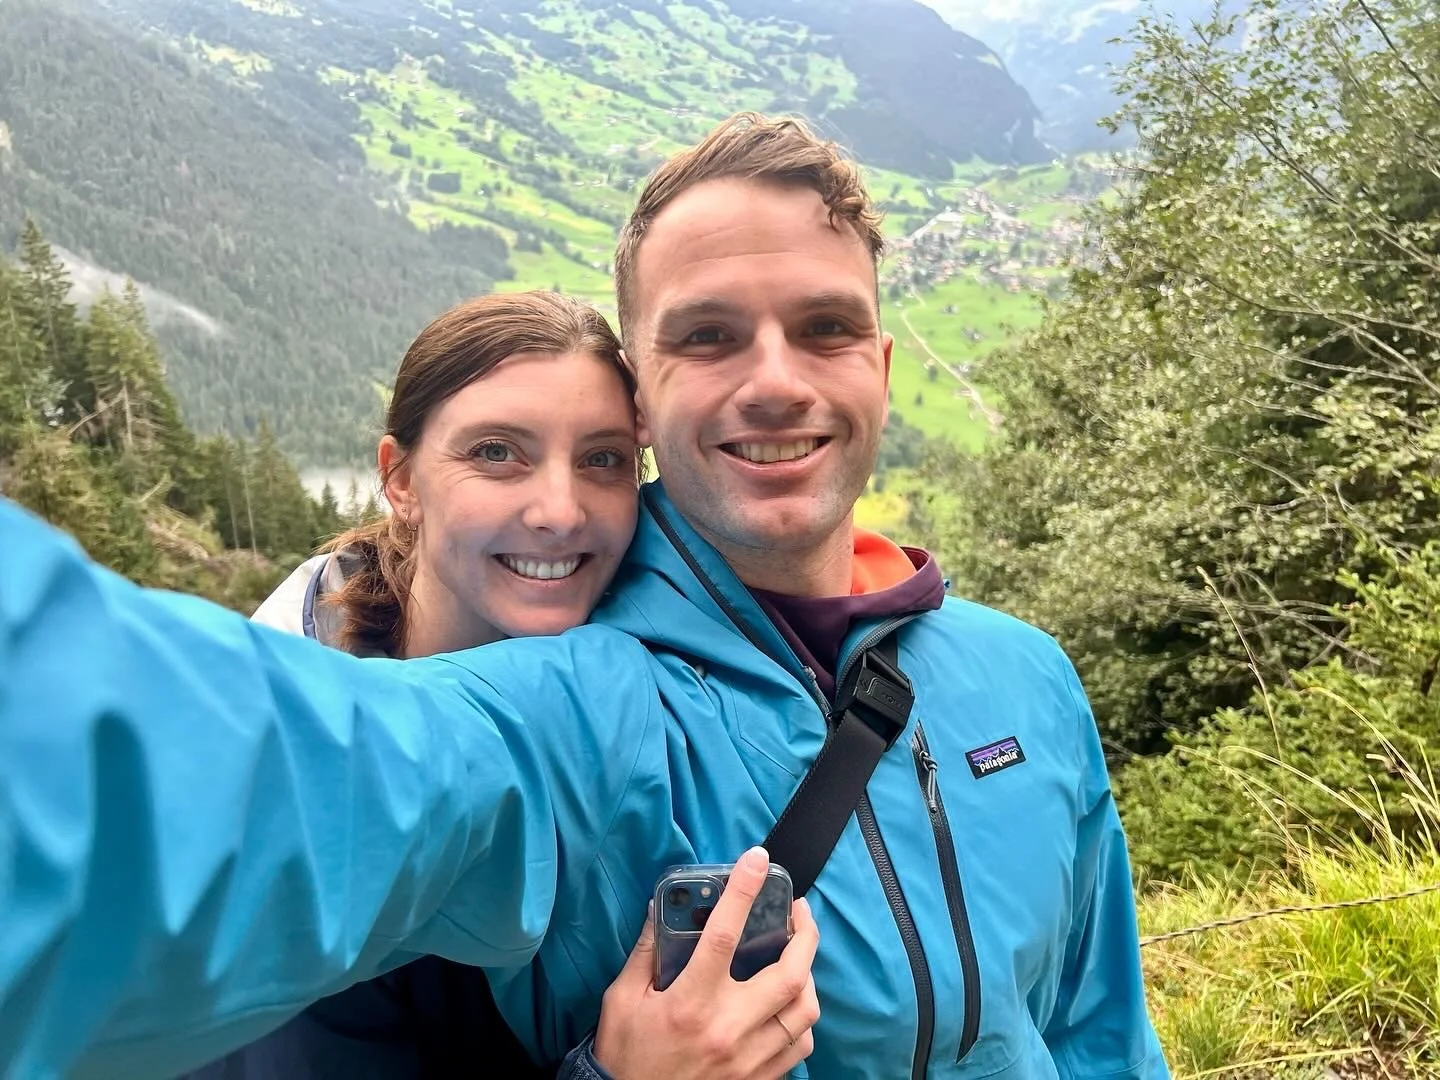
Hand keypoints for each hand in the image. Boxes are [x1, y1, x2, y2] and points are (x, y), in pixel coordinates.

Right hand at [594, 847, 820, 1079]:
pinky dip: (802, 1020)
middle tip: (800, 913)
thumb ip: (647, 952)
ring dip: (808, 978)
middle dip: (806, 935)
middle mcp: (727, 1029)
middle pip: (790, 975)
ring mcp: (749, 1059)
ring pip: (804, 1011)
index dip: (743, 891)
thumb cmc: (624, 1055)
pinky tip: (789, 1006)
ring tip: (798, 958)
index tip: (756, 861)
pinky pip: (800, 1046)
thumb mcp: (622, 999)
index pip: (725, 935)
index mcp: (690, 1002)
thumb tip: (661, 908)